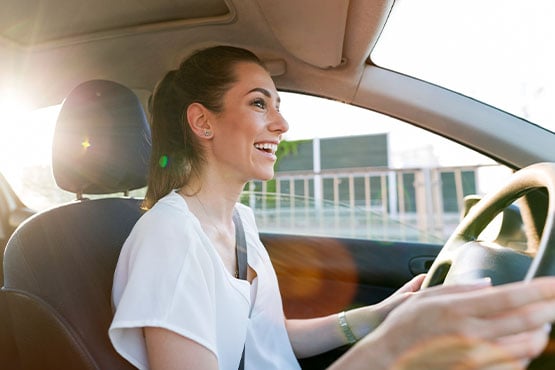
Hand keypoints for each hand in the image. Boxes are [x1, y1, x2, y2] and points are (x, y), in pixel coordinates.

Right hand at [356, 277, 554, 369]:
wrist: (388, 362)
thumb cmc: (402, 328)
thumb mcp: (423, 298)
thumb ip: (459, 288)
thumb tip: (490, 284)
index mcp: (457, 310)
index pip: (509, 297)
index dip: (538, 289)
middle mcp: (470, 335)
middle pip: (525, 321)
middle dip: (549, 309)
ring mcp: (476, 359)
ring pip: (526, 347)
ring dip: (540, 333)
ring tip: (543, 323)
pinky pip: (513, 366)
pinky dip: (525, 354)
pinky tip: (523, 345)